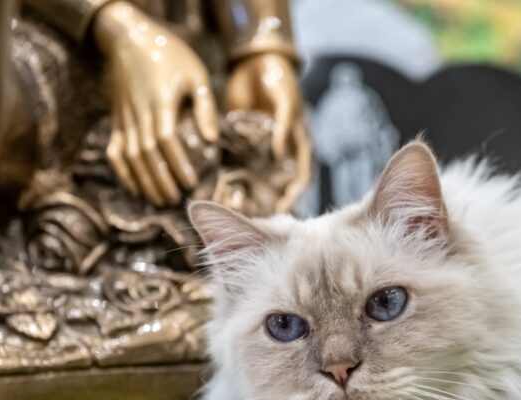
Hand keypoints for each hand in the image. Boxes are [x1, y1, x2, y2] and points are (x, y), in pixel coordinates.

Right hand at [93, 1, 217, 205]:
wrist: (129, 38)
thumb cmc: (170, 55)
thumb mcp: (196, 74)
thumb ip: (205, 107)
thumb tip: (212, 140)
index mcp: (160, 102)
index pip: (166, 141)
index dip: (177, 164)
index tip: (190, 184)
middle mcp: (139, 113)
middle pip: (146, 154)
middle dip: (160, 181)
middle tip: (175, 201)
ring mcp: (124, 118)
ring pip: (130, 156)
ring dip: (144, 181)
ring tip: (159, 200)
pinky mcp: (115, 120)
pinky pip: (114, 150)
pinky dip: (121, 171)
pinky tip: (133, 187)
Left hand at [225, 52, 310, 212]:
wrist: (254, 61)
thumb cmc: (278, 78)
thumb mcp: (285, 100)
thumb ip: (285, 126)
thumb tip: (280, 153)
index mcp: (297, 143)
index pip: (300, 177)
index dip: (294, 195)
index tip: (283, 210)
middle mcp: (280, 151)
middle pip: (278, 184)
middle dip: (269, 201)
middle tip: (256, 218)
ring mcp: (260, 148)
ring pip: (256, 178)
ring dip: (249, 193)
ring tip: (237, 209)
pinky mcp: (240, 141)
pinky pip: (236, 162)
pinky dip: (230, 175)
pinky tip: (219, 187)